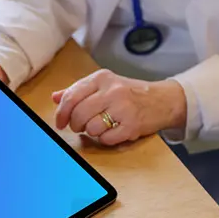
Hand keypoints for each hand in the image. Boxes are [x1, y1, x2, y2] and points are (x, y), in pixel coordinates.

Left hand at [51, 69, 185, 145]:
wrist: (163, 100)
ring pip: (91, 128)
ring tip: (101, 126)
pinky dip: (106, 139)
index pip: (71, 96)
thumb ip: (79, 90)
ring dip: (92, 132)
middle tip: (80, 126)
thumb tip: (55, 97)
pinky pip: (106, 139)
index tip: (60, 122)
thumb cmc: (132, 93)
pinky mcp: (132, 125)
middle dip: (76, 125)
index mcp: (102, 78)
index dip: (61, 112)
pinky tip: (113, 132)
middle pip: (79, 114)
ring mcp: (123, 108)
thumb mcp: (105, 84)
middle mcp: (112, 91)